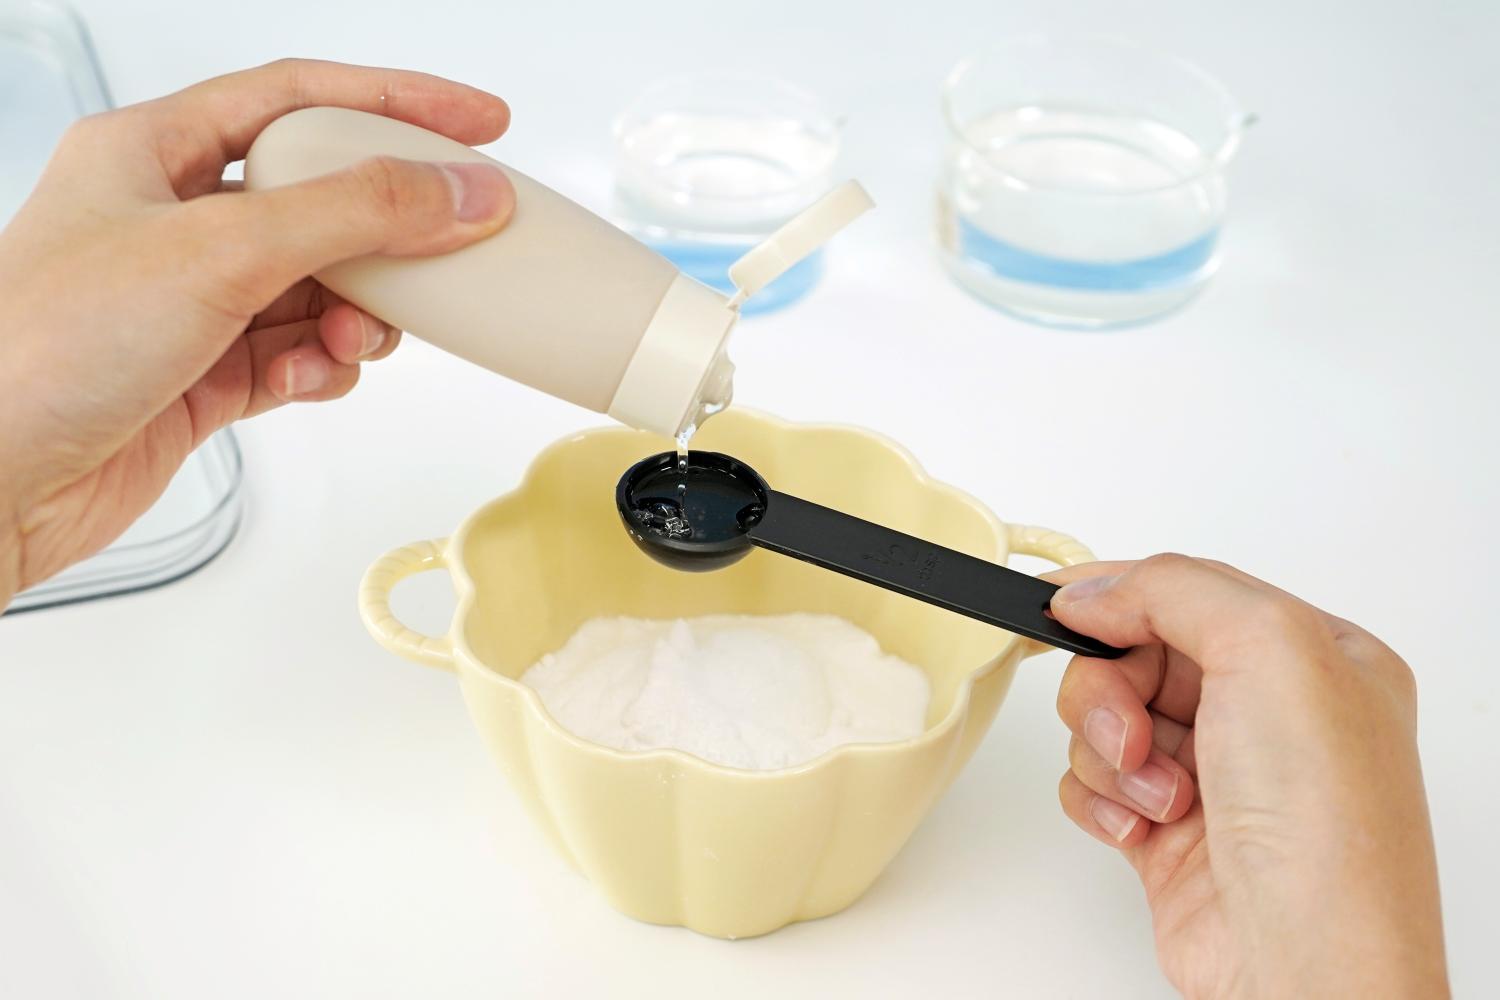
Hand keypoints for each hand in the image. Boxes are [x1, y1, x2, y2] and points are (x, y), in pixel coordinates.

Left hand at [0, 59, 515, 607]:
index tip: (480, 123)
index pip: (300, 97)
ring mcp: (190, 300)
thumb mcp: (220, 250)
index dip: (397, 101)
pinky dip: (321, 367)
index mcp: (152, 151)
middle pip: (322, 198)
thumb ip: (355, 212)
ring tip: (356, 337)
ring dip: (356, 314)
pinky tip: (310, 378)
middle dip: (387, 234)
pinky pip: (298, 354)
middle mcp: (172, 218)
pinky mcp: (203, 374)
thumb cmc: (47, 346)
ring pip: (320, 286)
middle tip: (454, 245)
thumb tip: (461, 189)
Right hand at [1046, 555, 1446, 997]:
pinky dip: (1101, 801)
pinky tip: (1142, 829)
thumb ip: (1172, 588)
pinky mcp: (1169, 831)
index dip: (1119, 593)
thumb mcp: (1269, 646)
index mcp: (1316, 656)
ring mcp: (1217, 774)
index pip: (1191, 593)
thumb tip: (1094, 591)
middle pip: (1135, 656)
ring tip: (1160, 795)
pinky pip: (1094, 784)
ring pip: (1105, 720)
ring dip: (1112, 753)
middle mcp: (1268, 713)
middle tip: (1131, 732)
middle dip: (1113, 691)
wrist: (1304, 961)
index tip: (1053, 602)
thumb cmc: (1325, 823)